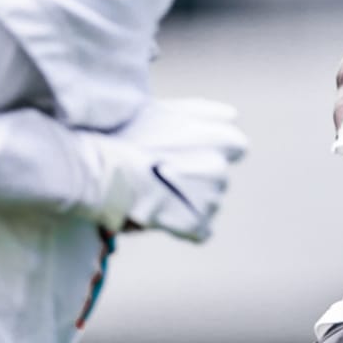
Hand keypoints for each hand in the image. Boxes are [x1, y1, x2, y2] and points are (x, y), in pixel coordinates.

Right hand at [79, 98, 248, 241]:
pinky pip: (199, 231)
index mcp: (224, 140)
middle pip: (217, 178)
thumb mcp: (166, 111)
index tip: (186, 154)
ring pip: (208, 203)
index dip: (209, 151)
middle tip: (163, 174)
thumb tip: (232, 115)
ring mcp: (210, 200)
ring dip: (188, 201)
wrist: (106, 172)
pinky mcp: (195, 225)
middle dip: (196, 178)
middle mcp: (221, 169)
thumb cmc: (130, 137)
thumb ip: (203, 111)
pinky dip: (184, 227)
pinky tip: (162, 215)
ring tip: (158, 193)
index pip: (236, 147)